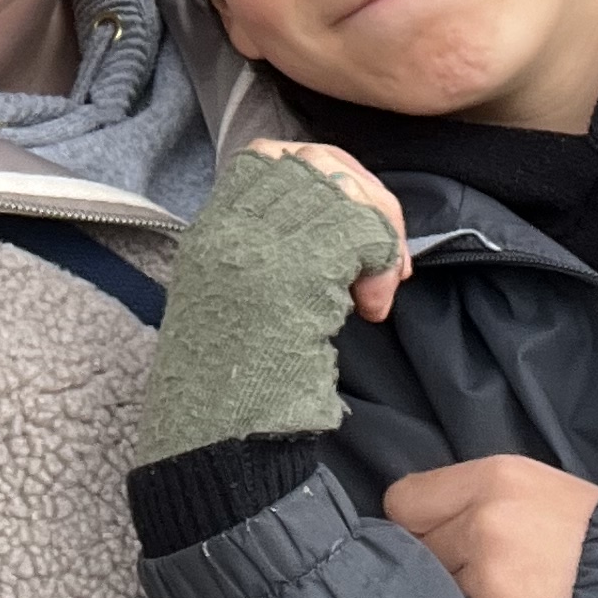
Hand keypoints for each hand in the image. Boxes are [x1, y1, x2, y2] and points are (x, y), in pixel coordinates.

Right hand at [136, 143, 411, 463]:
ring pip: (346, 192)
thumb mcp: (238, 296)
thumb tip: (339, 217)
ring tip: (376, 293)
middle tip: (385, 262)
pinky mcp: (294, 273)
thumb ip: (272, 247)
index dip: (328, 181)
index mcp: (212, 227)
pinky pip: (361, 232)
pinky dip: (383, 261)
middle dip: (368, 203)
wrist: (218, 442)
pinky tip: (371, 307)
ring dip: (380, 237)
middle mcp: (230, 226)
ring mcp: (259, 246)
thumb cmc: (238, 383)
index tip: (350, 231)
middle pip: (319, 162)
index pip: (274, 155)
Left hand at [387, 453, 597, 597]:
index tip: (446, 546)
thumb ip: (478, 501)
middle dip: (444, 572)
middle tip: (495, 584)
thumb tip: (416, 529)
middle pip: (416, 556)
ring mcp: (493, 584)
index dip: (421, 528)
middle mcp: (487, 525)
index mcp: (495, 480)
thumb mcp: (538, 491)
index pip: (403, 502)